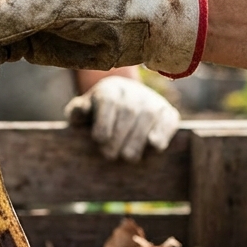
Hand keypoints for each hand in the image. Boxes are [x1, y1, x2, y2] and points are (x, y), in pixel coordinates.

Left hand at [65, 76, 179, 161]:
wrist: (123, 107)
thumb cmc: (97, 115)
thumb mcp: (83, 112)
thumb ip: (77, 112)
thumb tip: (80, 110)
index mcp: (110, 88)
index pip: (108, 101)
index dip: (104, 121)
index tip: (98, 140)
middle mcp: (133, 91)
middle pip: (128, 111)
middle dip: (119, 135)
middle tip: (110, 155)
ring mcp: (152, 100)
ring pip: (148, 115)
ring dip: (138, 139)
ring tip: (128, 157)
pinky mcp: (168, 112)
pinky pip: (169, 120)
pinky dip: (163, 132)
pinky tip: (155, 146)